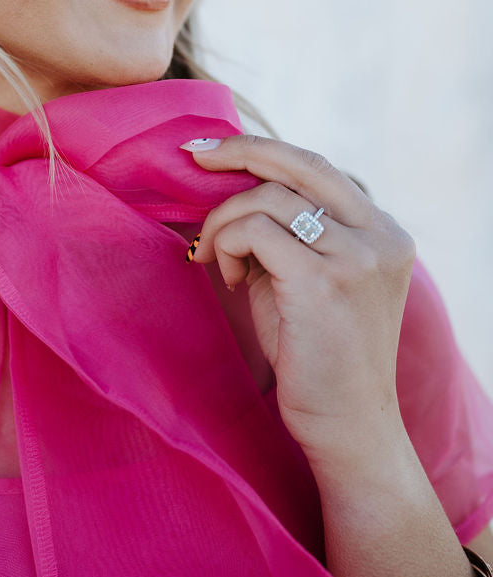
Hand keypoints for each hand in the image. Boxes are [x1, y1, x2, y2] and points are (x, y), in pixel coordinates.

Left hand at [184, 135, 415, 466]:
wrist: (347, 426)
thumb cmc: (317, 356)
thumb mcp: (310, 278)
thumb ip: (289, 231)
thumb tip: (231, 182)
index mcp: (384, 231)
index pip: (317, 167)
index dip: (263, 151)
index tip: (215, 150)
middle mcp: (380, 235)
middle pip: (300, 163)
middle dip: (238, 150)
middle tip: (193, 155)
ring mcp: (357, 256)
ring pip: (268, 198)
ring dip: (225, 223)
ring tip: (218, 261)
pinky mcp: (324, 281)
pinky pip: (255, 231)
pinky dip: (228, 245)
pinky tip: (230, 278)